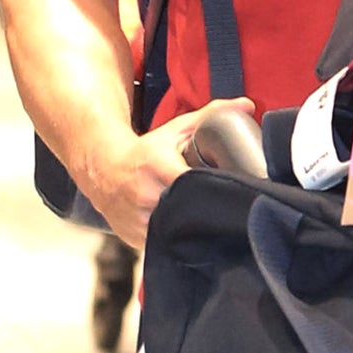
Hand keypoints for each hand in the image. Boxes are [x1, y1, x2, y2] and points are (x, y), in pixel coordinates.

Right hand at [84, 97, 256, 250]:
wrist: (103, 170)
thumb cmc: (145, 151)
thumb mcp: (175, 130)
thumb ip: (212, 115)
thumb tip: (248, 105)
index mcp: (158, 168)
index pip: (193, 186)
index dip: (213, 191)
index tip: (232, 194)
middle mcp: (146, 196)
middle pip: (188, 214)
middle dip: (207, 214)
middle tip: (226, 212)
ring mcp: (140, 221)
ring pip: (177, 235)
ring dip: (192, 232)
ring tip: (207, 224)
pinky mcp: (136, 239)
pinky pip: (165, 246)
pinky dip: (176, 242)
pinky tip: (185, 235)